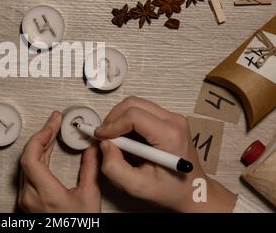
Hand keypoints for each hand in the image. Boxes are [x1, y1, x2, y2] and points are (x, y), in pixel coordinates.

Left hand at [18, 111, 100, 212]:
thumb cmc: (78, 227)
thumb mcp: (89, 198)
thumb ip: (91, 169)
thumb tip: (93, 148)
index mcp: (46, 195)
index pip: (31, 157)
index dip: (41, 135)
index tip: (53, 122)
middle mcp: (30, 196)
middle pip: (28, 157)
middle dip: (42, 135)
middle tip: (55, 122)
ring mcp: (26, 199)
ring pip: (27, 164)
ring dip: (39, 145)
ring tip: (53, 131)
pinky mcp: (27, 200)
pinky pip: (28, 172)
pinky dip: (38, 156)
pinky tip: (47, 149)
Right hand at [96, 96, 236, 212]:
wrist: (193, 190)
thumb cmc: (169, 190)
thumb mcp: (137, 186)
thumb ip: (115, 167)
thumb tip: (104, 144)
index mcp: (170, 136)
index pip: (133, 115)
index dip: (112, 124)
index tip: (100, 137)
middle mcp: (174, 120)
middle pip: (133, 103)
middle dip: (113, 118)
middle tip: (104, 137)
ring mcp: (173, 117)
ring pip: (136, 104)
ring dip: (120, 119)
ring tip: (116, 140)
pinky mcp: (169, 118)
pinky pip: (142, 110)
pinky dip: (128, 121)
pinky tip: (128, 140)